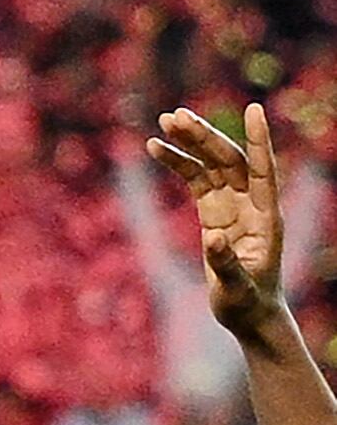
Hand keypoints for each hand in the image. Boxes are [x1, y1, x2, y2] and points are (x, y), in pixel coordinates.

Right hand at [151, 103, 290, 338]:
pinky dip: (178, 164)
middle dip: (205, 137)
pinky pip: (196, 181)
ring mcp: (233, 207)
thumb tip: (213, 237)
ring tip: (165, 121)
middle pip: (230, 161)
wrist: (248, 314)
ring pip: (213, 165)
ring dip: (191, 143)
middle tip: (176, 117)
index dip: (258, 140)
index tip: (253, 110)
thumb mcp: (237, 288)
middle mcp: (253, 205)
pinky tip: (157, 149)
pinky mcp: (215, 213)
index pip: (264, 170)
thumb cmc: (247, 304)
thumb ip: (226, 263)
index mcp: (267, 218)